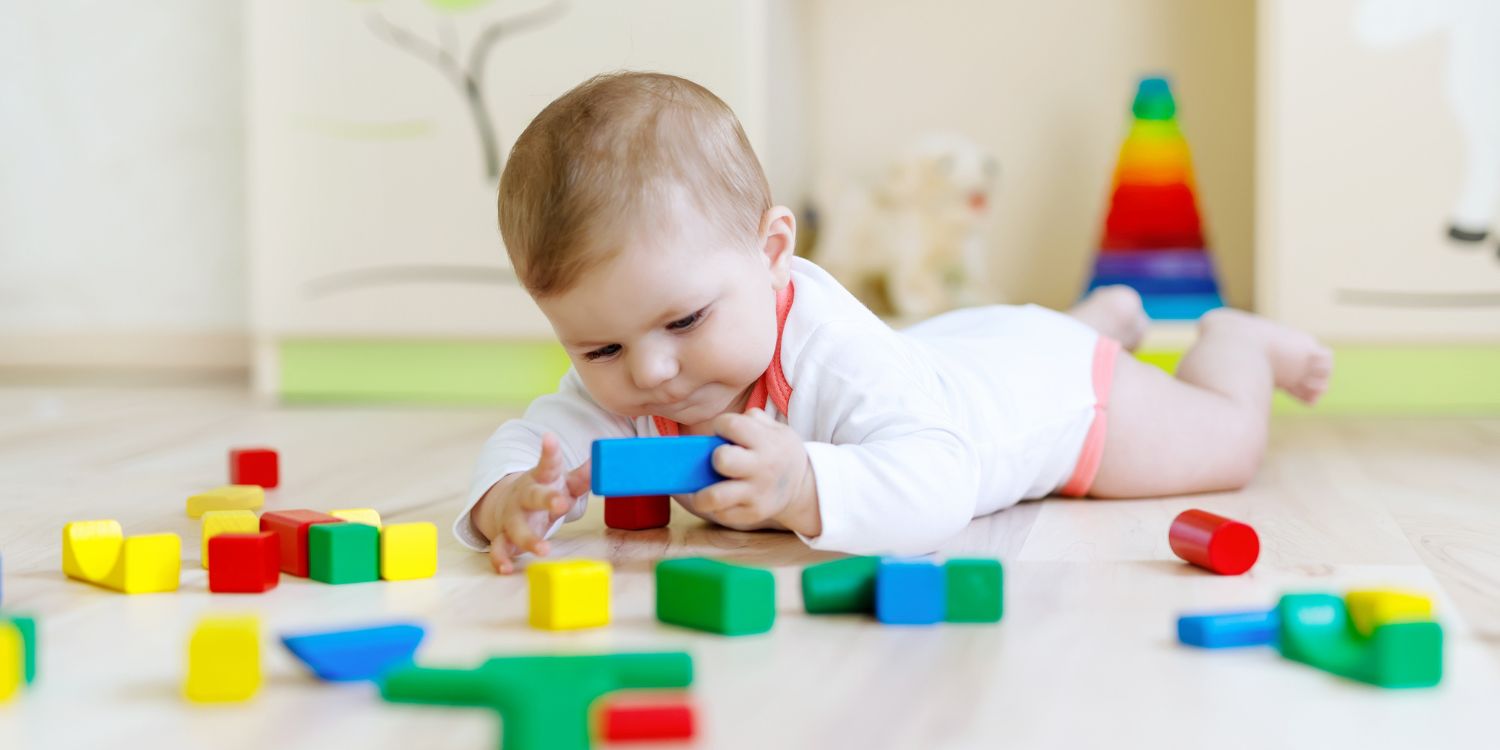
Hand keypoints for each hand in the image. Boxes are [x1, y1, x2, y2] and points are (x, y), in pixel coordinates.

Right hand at [472, 433, 590, 573]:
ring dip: (529, 539)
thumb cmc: (544, 491)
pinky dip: (501, 558)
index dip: (549, 452)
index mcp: (541, 479)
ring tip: (544, 549)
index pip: (547, 463)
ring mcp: (512, 517)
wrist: (508, 503)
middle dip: (546, 499)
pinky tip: (506, 568)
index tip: (549, 438)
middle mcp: (524, 496)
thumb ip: (582, 476)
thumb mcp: (563, 482)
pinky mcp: (504, 537)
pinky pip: (500, 549)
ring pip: (516, 527)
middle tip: (561, 504)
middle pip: (533, 496)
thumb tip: (601, 462)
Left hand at [682, 409, 819, 535]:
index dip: (720, 426)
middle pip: (722, 460)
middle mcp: (761, 468)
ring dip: (701, 493)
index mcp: (766, 441)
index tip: (721, 432)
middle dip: (713, 458)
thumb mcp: (777, 430)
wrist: (805, 487)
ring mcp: (756, 494)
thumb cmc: (779, 452)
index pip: (731, 425)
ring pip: (715, 497)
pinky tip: (715, 499)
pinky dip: (712, 507)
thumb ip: (751, 420)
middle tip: (716, 462)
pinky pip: (721, 514)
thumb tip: (722, 427)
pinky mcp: (752, 513)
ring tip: (701, 488)